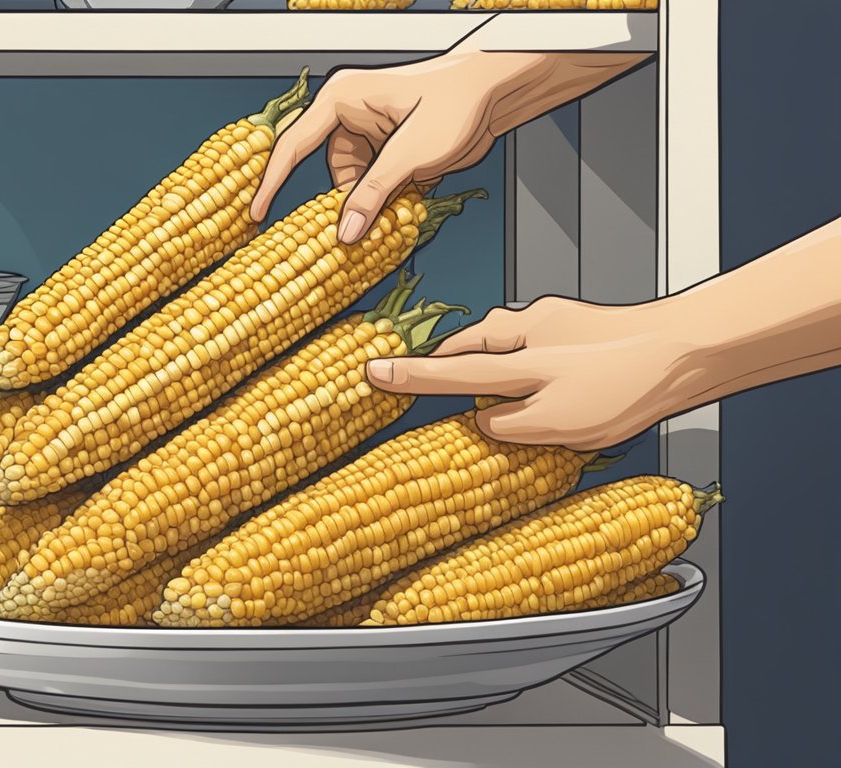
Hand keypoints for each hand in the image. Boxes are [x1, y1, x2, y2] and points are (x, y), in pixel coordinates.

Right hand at [249, 40, 647, 243]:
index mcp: (342, 99)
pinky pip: (371, 181)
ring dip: (370, 202)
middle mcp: (348, 113)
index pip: (292, 145)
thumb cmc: (456, 103)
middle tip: (350, 231)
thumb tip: (346, 233)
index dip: (272, 183)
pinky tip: (402, 204)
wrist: (496, 92)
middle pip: (326, 171)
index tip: (257, 215)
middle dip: (343, 202)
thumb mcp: (411, 154)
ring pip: (351, 182)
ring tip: (395, 207)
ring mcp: (367, 130)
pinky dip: (384, 198)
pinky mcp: (385, 147)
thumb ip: (374, 194)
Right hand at [365, 296, 698, 451]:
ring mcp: (552, 321)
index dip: (406, 377)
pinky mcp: (578, 324)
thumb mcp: (558, 425)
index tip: (370, 373)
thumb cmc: (626, 384)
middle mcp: (525, 330)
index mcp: (513, 356)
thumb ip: (509, 425)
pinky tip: (540, 376)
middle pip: (468, 345)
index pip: (446, 371)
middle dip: (445, 360)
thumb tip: (482, 422)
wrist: (687, 348)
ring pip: (499, 339)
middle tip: (422, 376)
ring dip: (485, 358)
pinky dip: (519, 356)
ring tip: (486, 386)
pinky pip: (530, 340)